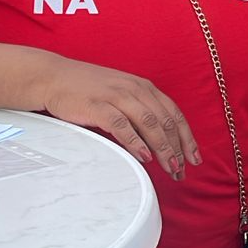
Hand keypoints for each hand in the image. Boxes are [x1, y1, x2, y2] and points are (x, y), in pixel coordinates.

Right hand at [37, 60, 200, 178]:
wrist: (53, 76)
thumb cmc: (87, 89)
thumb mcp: (119, 94)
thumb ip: (138, 111)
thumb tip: (157, 140)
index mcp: (143, 87)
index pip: (174, 113)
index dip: (187, 137)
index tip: (194, 159)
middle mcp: (134, 89)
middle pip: (165, 121)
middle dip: (177, 148)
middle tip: (182, 171)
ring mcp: (116, 96)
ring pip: (149, 123)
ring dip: (162, 147)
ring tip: (170, 167)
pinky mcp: (98, 105)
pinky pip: (122, 125)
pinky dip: (136, 141)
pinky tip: (144, 156)